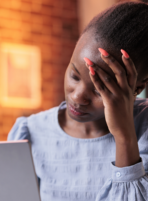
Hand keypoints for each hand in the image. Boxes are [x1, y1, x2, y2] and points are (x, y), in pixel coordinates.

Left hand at [84, 48, 139, 166]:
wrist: (124, 130)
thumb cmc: (122, 116)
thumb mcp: (125, 102)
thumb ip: (122, 92)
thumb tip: (115, 85)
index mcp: (131, 90)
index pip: (132, 71)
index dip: (128, 60)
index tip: (123, 50)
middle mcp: (126, 91)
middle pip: (119, 71)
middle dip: (110, 59)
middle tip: (102, 49)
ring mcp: (119, 96)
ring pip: (109, 78)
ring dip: (98, 67)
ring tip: (89, 60)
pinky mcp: (110, 102)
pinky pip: (102, 88)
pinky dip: (95, 78)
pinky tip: (90, 72)